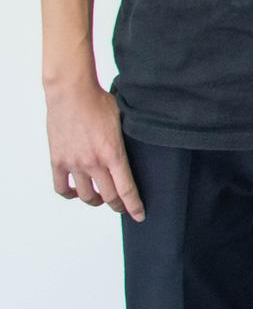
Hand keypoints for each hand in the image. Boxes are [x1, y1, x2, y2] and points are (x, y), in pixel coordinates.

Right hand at [45, 82, 143, 221]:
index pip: (126, 190)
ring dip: (95, 201)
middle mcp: (93, 163)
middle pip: (108, 196)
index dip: (134, 206)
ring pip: (85, 195)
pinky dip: (70, 194)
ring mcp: (74, 163)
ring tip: (100, 198)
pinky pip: (62, 188)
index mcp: (114, 154)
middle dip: (118, 206)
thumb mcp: (124, 120)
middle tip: (123, 207)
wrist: (72, 93)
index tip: (140, 215)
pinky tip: (76, 191)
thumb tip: (139, 148)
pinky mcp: (58, 161)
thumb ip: (129, 140)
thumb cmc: (99, 101)